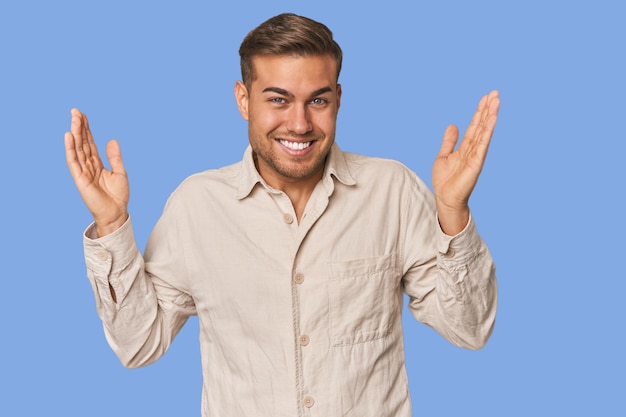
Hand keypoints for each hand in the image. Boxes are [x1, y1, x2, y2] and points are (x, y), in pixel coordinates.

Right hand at [65, 109, 128, 236]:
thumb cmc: (118, 196)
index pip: (89, 143)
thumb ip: (115, 156)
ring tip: (73, 119)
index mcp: (97, 164)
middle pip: (82, 143)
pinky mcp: (80, 179)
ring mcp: (83, 171)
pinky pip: (73, 161)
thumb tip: (111, 140)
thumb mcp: (120, 172)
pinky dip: (70, 149)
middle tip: (75, 111)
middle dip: (79, 127)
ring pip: (77, 149)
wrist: (116, 213)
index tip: (83, 115)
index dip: (87, 129)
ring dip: (75, 134)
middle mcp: (88, 166)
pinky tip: (69, 137)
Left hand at [432, 90, 499, 234]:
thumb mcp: (443, 155)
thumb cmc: (445, 180)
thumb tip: (453, 125)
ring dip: (490, 116)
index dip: (479, 111)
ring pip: (484, 131)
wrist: (445, 198)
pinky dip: (487, 131)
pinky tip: (492, 119)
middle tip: (495, 93)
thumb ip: (449, 141)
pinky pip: (483, 143)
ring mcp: (476, 155)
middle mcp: (473, 149)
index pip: (474, 125)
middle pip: (481, 125)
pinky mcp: (476, 162)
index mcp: (465, 147)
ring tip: (497, 101)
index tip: (486, 97)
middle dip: (488, 109)